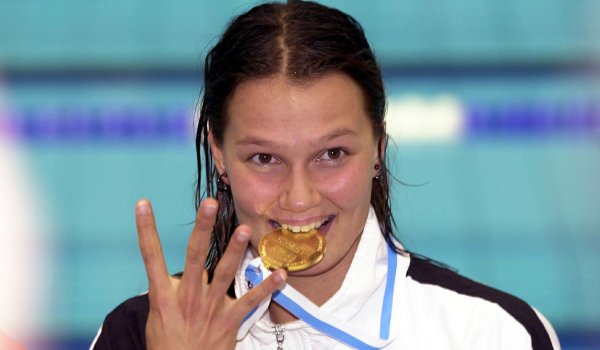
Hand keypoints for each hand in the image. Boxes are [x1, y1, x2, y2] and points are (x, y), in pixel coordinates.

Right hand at [135, 198, 285, 349]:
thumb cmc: (168, 345)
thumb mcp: (158, 317)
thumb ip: (167, 291)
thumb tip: (175, 272)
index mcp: (163, 295)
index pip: (150, 256)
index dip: (146, 229)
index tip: (144, 204)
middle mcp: (187, 297)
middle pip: (194, 256)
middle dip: (202, 228)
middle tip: (210, 204)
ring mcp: (210, 307)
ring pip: (223, 273)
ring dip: (234, 250)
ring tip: (244, 229)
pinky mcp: (229, 320)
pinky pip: (250, 301)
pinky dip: (267, 287)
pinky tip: (281, 273)